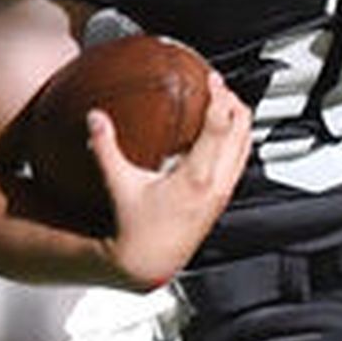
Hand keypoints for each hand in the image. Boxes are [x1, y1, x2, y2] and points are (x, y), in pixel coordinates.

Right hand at [91, 71, 250, 288]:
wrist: (149, 261)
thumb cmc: (137, 229)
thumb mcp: (119, 183)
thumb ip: (105, 147)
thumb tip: (95, 118)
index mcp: (196, 177)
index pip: (219, 127)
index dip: (219, 98)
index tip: (213, 79)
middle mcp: (216, 185)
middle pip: (240, 132)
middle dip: (233, 103)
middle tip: (220, 85)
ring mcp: (223, 193)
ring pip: (245, 146)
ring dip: (239, 121)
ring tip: (226, 101)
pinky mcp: (222, 199)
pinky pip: (239, 162)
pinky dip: (237, 141)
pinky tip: (225, 133)